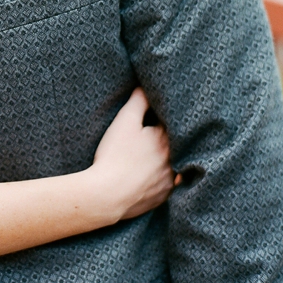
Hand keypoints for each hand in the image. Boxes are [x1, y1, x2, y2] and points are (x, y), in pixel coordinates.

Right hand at [91, 88, 174, 220]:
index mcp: (164, 138)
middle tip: (152, 136)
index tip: (154, 116)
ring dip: (166, 159)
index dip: (161, 117)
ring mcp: (170, 179)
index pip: (170, 122)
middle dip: (166, 138)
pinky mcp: (163, 196)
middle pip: (174, 143)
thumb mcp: (124, 122)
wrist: (108, 194)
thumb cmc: (114, 155)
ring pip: (174, 164)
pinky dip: (161, 178)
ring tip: (151, 156)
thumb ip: (138, 101)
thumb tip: (146, 86)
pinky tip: (150, 175)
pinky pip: (168, 184)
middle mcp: (173, 158)